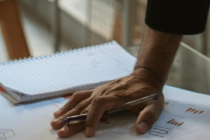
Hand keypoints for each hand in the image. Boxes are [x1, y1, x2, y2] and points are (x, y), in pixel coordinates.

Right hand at [50, 67, 164, 137]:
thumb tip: (140, 129)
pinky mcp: (96, 91)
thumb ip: (148, 117)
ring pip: (79, 102)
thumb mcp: (154, 106)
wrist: (146, 77)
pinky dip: (68, 104)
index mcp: (117, 96)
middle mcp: (104, 92)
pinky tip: (59, 112)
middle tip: (61, 133)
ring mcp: (99, 91)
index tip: (88, 133)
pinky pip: (79, 96)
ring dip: (67, 113)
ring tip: (55, 123)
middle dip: (72, 120)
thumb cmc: (149, 94)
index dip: (93, 118)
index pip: (100, 105)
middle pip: (85, 106)